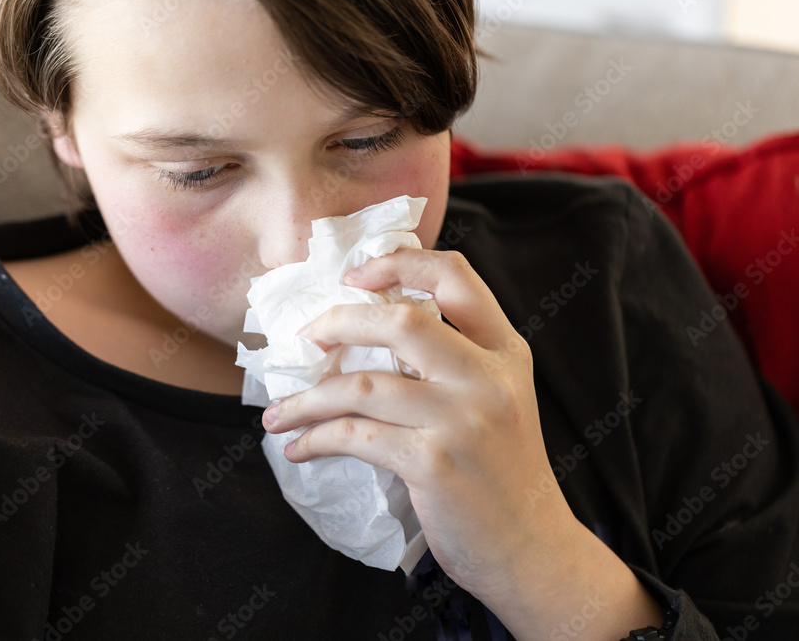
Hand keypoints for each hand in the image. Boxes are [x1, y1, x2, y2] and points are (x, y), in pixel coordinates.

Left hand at [262, 248, 663, 636]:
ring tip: (278, 413)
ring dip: (306, 398)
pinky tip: (298, 447)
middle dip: (338, 322)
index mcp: (505, 352)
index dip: (400, 261)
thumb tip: (372, 329)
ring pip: (362, 386)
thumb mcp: (498, 400)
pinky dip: (315, 438)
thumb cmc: (503, 473)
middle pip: (401, 321)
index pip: (456, 277)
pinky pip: (355, 436)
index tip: (354, 273)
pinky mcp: (434, 463)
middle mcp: (488, 377)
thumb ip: (456, 361)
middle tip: (306, 338)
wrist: (532, 549)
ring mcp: (462, 420)